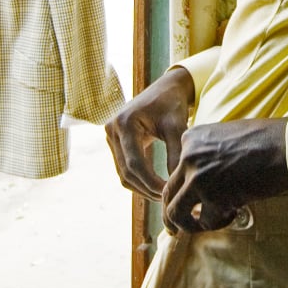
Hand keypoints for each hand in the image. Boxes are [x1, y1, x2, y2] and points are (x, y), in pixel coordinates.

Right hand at [104, 66, 194, 200]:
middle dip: (147, 188)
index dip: (151, 183)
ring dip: (141, 187)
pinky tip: (155, 187)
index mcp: (124, 123)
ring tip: (163, 195)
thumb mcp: (177, 127)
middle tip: (167, 199)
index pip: (135, 164)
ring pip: (123, 173)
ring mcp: (111, 136)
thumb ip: (176, 154)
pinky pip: (124, 167)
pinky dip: (138, 179)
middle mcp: (112, 129)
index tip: (168, 193)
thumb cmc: (172, 104)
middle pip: (126, 171)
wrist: (166, 88)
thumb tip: (175, 185)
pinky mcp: (115, 141)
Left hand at [162, 118, 287, 233]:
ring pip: (175, 212)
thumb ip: (207, 154)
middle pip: (169, 192)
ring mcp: (198, 177)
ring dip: (187, 225)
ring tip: (203, 226)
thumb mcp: (226, 136)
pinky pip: (206, 221)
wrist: (285, 147)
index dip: (181, 190)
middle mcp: (188, 157)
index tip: (188, 201)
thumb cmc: (265, 140)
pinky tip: (234, 213)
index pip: (175, 170)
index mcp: (190, 138)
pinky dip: (218, 223)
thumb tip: (201, 181)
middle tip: (175, 228)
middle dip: (171, 214)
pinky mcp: (213, 197)